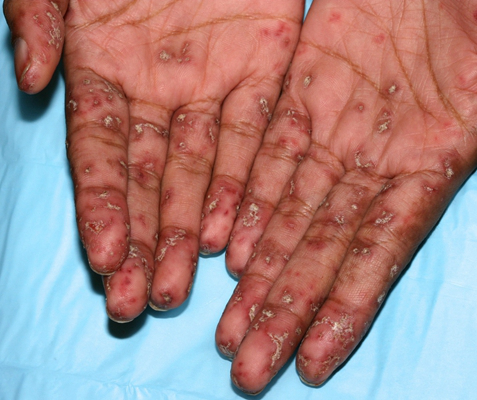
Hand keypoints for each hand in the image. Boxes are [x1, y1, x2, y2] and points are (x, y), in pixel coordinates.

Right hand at [4, 0, 302, 320]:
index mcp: (106, 73)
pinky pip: (255, 135)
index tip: (104, 259)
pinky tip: (232, 233)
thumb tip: (30, 82)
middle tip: (140, 301)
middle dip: (145, 241)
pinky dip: (244, 184)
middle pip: (150, 182)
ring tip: (182, 284)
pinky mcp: (264, 69)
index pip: (100, 159)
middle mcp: (159, 94)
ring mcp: (212, 86)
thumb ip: (35, 16)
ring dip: (190, 230)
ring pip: (203, 173)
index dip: (101, 209)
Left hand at [215, 0, 476, 392]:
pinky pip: (268, 158)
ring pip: (286, 216)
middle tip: (246, 368)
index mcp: (432, 159)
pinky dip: (246, 205)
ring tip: (227, 328)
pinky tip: (224, 250)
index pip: (379, 253)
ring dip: (256, 275)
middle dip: (283, 310)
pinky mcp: (301, 92)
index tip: (312, 362)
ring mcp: (335, 129)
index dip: (344, 308)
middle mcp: (376, 159)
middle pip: (320, 250)